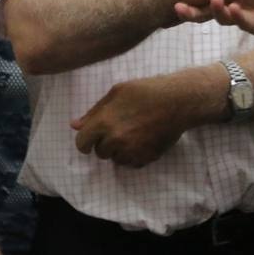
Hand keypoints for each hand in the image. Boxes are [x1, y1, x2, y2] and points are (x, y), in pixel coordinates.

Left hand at [71, 73, 203, 166]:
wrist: (179, 101)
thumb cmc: (146, 91)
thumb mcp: (117, 92)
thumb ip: (94, 111)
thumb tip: (74, 125)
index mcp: (104, 123)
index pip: (82, 143)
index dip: (85, 141)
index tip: (91, 139)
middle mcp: (115, 140)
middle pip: (100, 152)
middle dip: (105, 143)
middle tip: (119, 129)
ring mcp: (132, 151)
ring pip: (116, 160)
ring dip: (119, 150)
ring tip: (133, 134)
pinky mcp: (146, 158)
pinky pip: (132, 164)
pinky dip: (133, 156)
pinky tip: (142, 140)